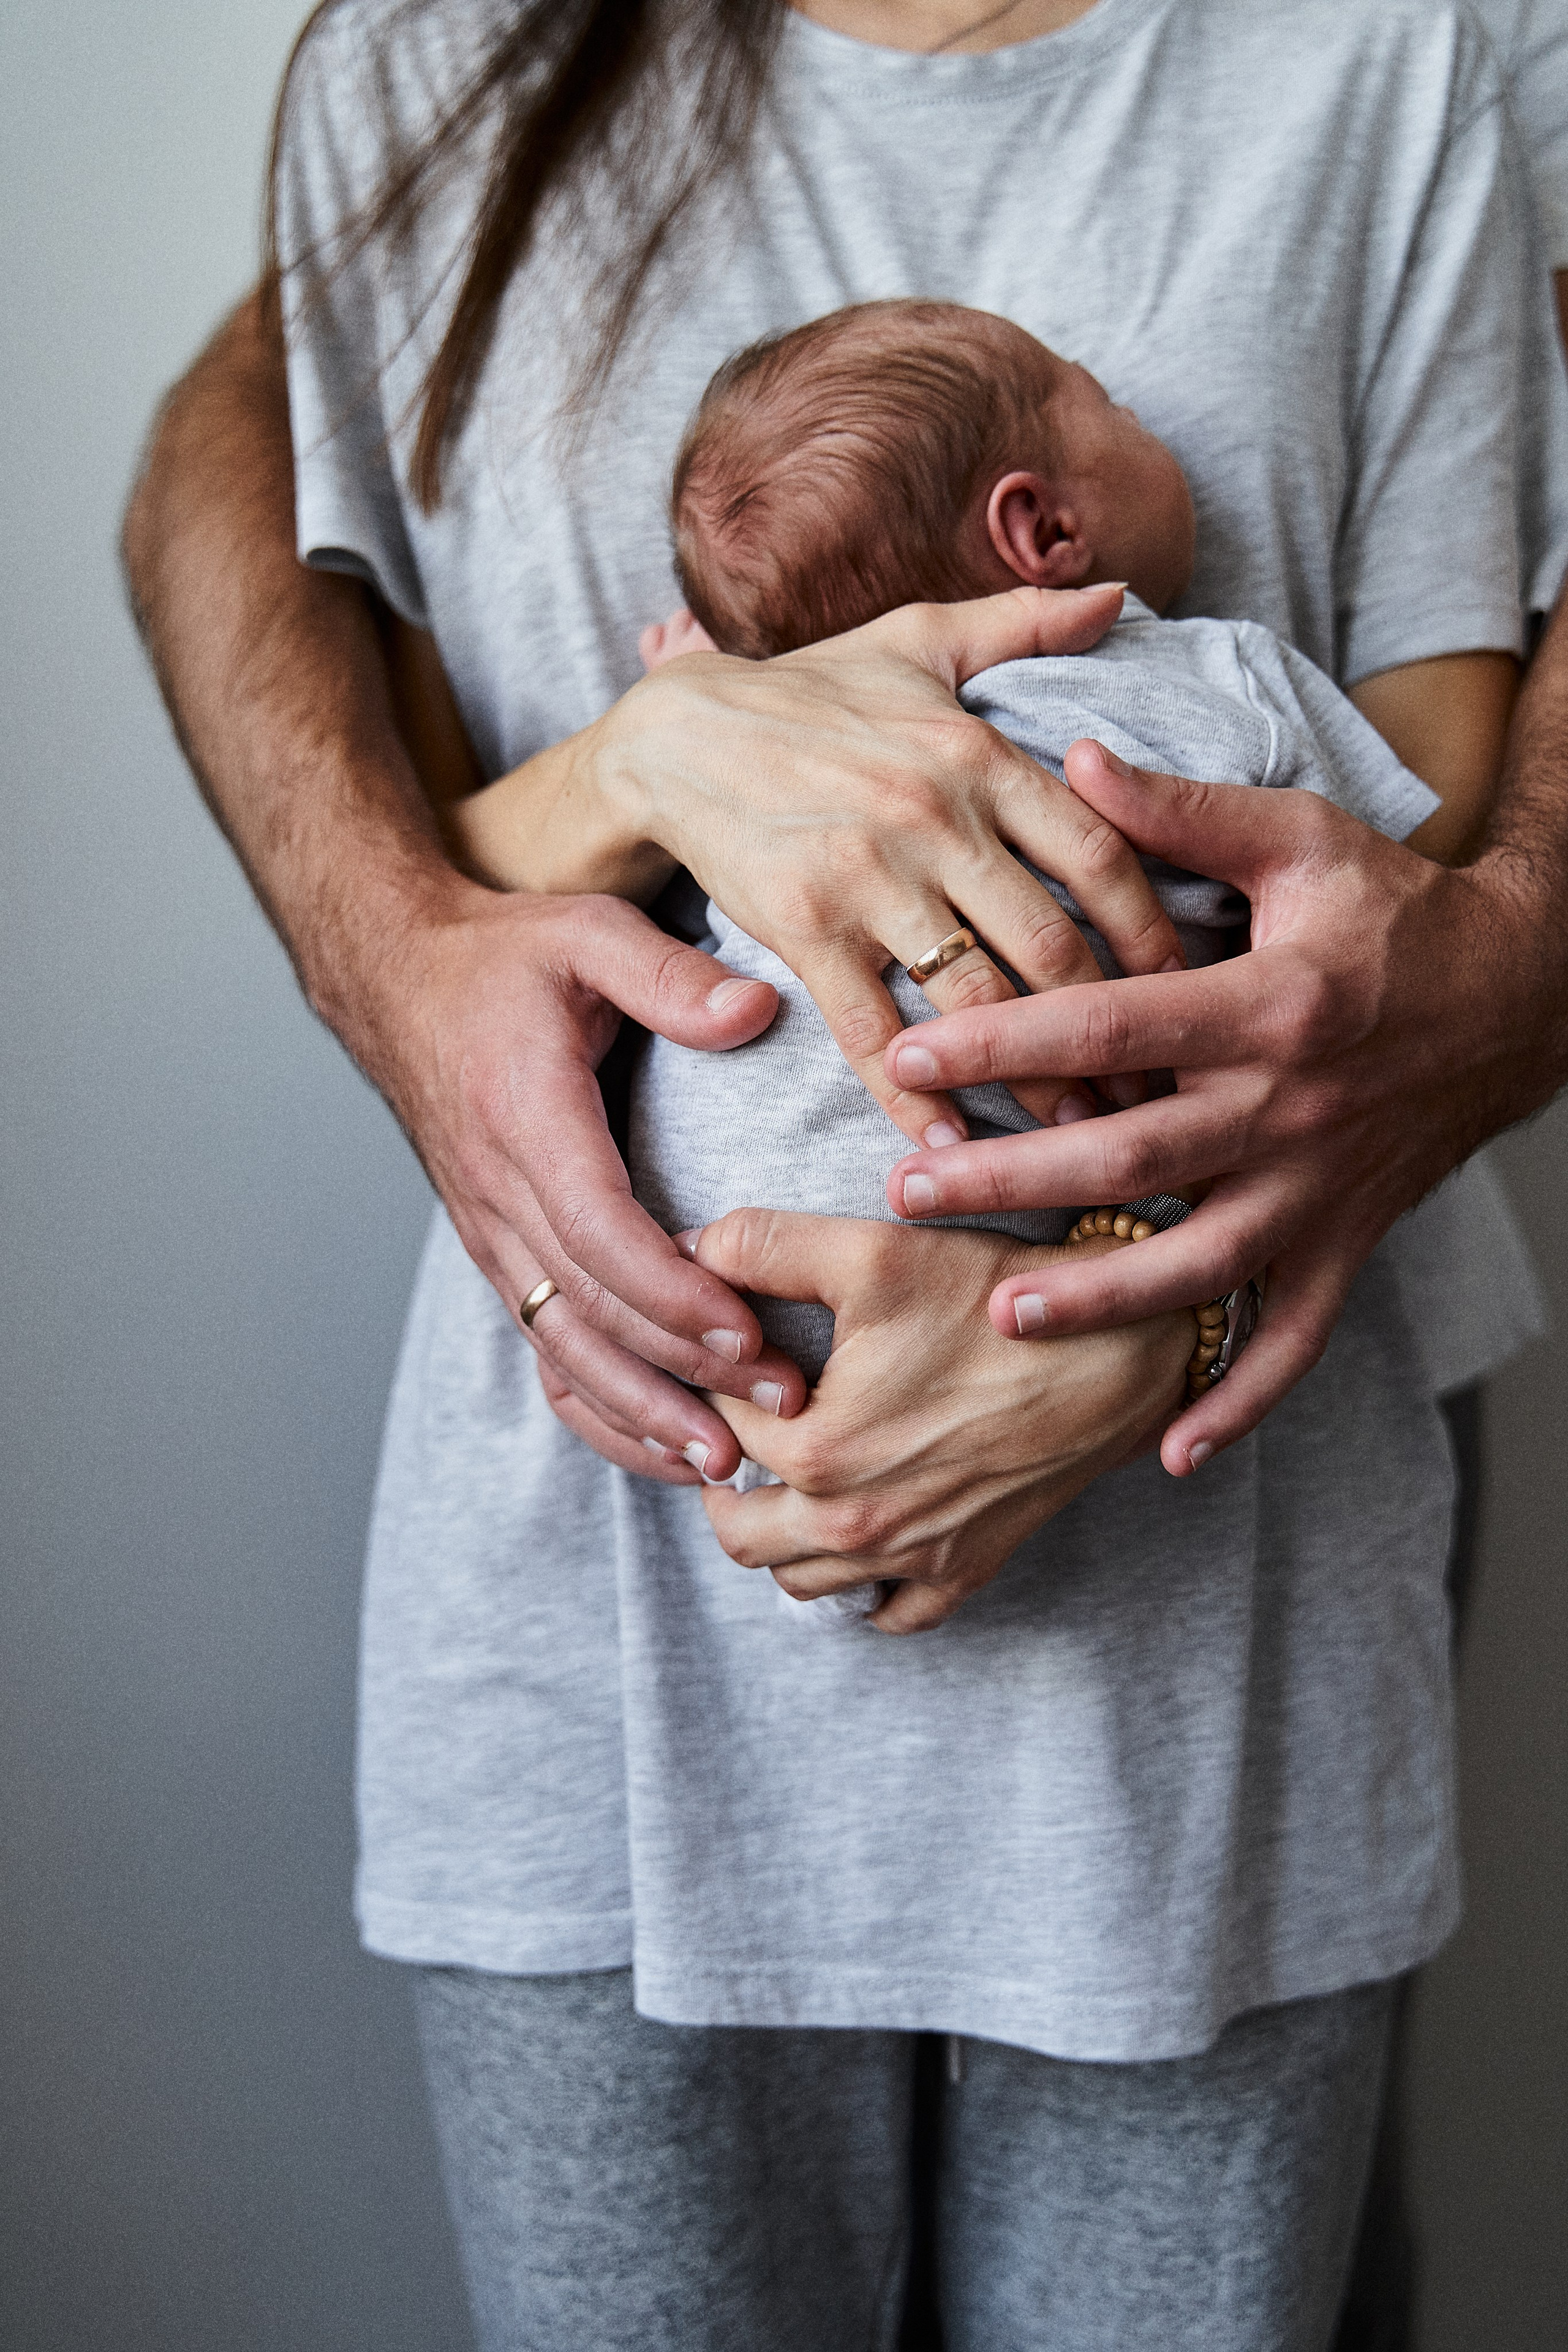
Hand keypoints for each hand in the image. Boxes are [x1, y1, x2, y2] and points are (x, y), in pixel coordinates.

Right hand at [363, 886, 809, 1483]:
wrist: (394, 982)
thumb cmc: (502, 959)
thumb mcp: (586, 933)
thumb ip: (670, 974)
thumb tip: (754, 1011)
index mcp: (526, 1119)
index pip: (597, 1231)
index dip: (671, 1293)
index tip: (746, 1331)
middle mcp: (500, 1194)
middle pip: (590, 1311)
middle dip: (684, 1372)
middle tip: (781, 1411)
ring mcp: (493, 1236)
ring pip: (563, 1349)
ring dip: (644, 1413)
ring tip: (726, 1463)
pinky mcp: (500, 1257)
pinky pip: (546, 1350)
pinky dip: (602, 1409)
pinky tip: (664, 1448)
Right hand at [592, 585, 1183, 1141]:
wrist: (677, 735)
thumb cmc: (811, 691)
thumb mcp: (919, 641)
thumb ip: (1025, 622)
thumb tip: (1119, 591)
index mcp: (979, 755)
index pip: (1101, 854)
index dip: (1155, 934)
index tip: (1187, 990)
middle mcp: (933, 818)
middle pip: (1053, 945)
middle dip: (1112, 1030)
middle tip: (1154, 1090)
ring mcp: (867, 879)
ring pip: (975, 998)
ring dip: (1031, 1076)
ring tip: (1078, 1133)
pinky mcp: (803, 929)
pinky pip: (873, 1029)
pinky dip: (915, 1094)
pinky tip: (953, 1144)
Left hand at [687, 1210, 1192, 1631]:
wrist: (1113, 1355)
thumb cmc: (992, 1301)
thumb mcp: (871, 1251)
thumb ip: (761, 1246)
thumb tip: (685, 1249)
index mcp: (815, 1453)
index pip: (721, 1427)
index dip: (722, 1383)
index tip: (745, 1355)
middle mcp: (854, 1526)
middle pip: (738, 1532)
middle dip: (730, 1478)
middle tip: (751, 1426)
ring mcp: (910, 1560)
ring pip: (799, 1583)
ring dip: (783, 1535)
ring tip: (797, 1475)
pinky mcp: (962, 1573)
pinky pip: (886, 1615)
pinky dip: (861, 1587)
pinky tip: (863, 1535)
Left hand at [879, 738, 1560, 1475]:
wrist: (1520, 991)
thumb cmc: (1393, 910)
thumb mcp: (1299, 839)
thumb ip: (1183, 812)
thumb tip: (1076, 761)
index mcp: (1267, 1004)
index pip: (1112, 1026)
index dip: (1005, 1042)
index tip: (907, 1058)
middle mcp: (1289, 1109)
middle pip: (1132, 1153)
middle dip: (1014, 1178)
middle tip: (908, 1194)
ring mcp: (1318, 1189)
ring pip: (1199, 1262)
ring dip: (1103, 1300)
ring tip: (1003, 1316)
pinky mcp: (1345, 1241)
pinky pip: (1294, 1339)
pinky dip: (1242, 1402)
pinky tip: (1173, 1454)